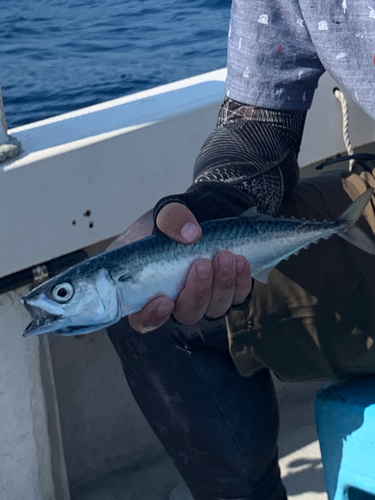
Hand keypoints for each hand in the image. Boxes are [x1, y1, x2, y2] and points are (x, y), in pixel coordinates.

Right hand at [127, 203, 252, 332]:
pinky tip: (240, 262)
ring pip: (215, 309)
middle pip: (187, 313)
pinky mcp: (228, 294)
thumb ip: (171, 220)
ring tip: (226, 257)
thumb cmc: (177, 221)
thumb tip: (191, 235)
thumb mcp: (168, 212)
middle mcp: (177, 301)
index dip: (152, 317)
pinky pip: (237, 298)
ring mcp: (204, 300)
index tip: (164, 301)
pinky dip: (240, 282)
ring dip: (222, 285)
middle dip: (197, 292)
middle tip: (202, 264)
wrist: (206, 213)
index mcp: (148, 289)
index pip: (143, 319)